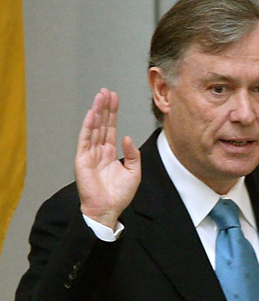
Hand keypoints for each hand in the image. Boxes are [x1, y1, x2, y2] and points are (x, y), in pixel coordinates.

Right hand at [75, 89, 140, 228]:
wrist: (108, 209)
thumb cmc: (120, 194)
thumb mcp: (134, 172)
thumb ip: (133, 154)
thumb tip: (127, 137)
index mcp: (110, 152)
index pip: (111, 128)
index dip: (113, 113)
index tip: (114, 98)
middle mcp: (99, 150)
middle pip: (102, 124)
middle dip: (105, 107)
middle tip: (106, 91)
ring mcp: (90, 154)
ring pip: (94, 128)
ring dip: (97, 112)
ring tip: (100, 97)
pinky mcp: (82, 160)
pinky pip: (85, 140)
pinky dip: (88, 127)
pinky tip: (92, 114)